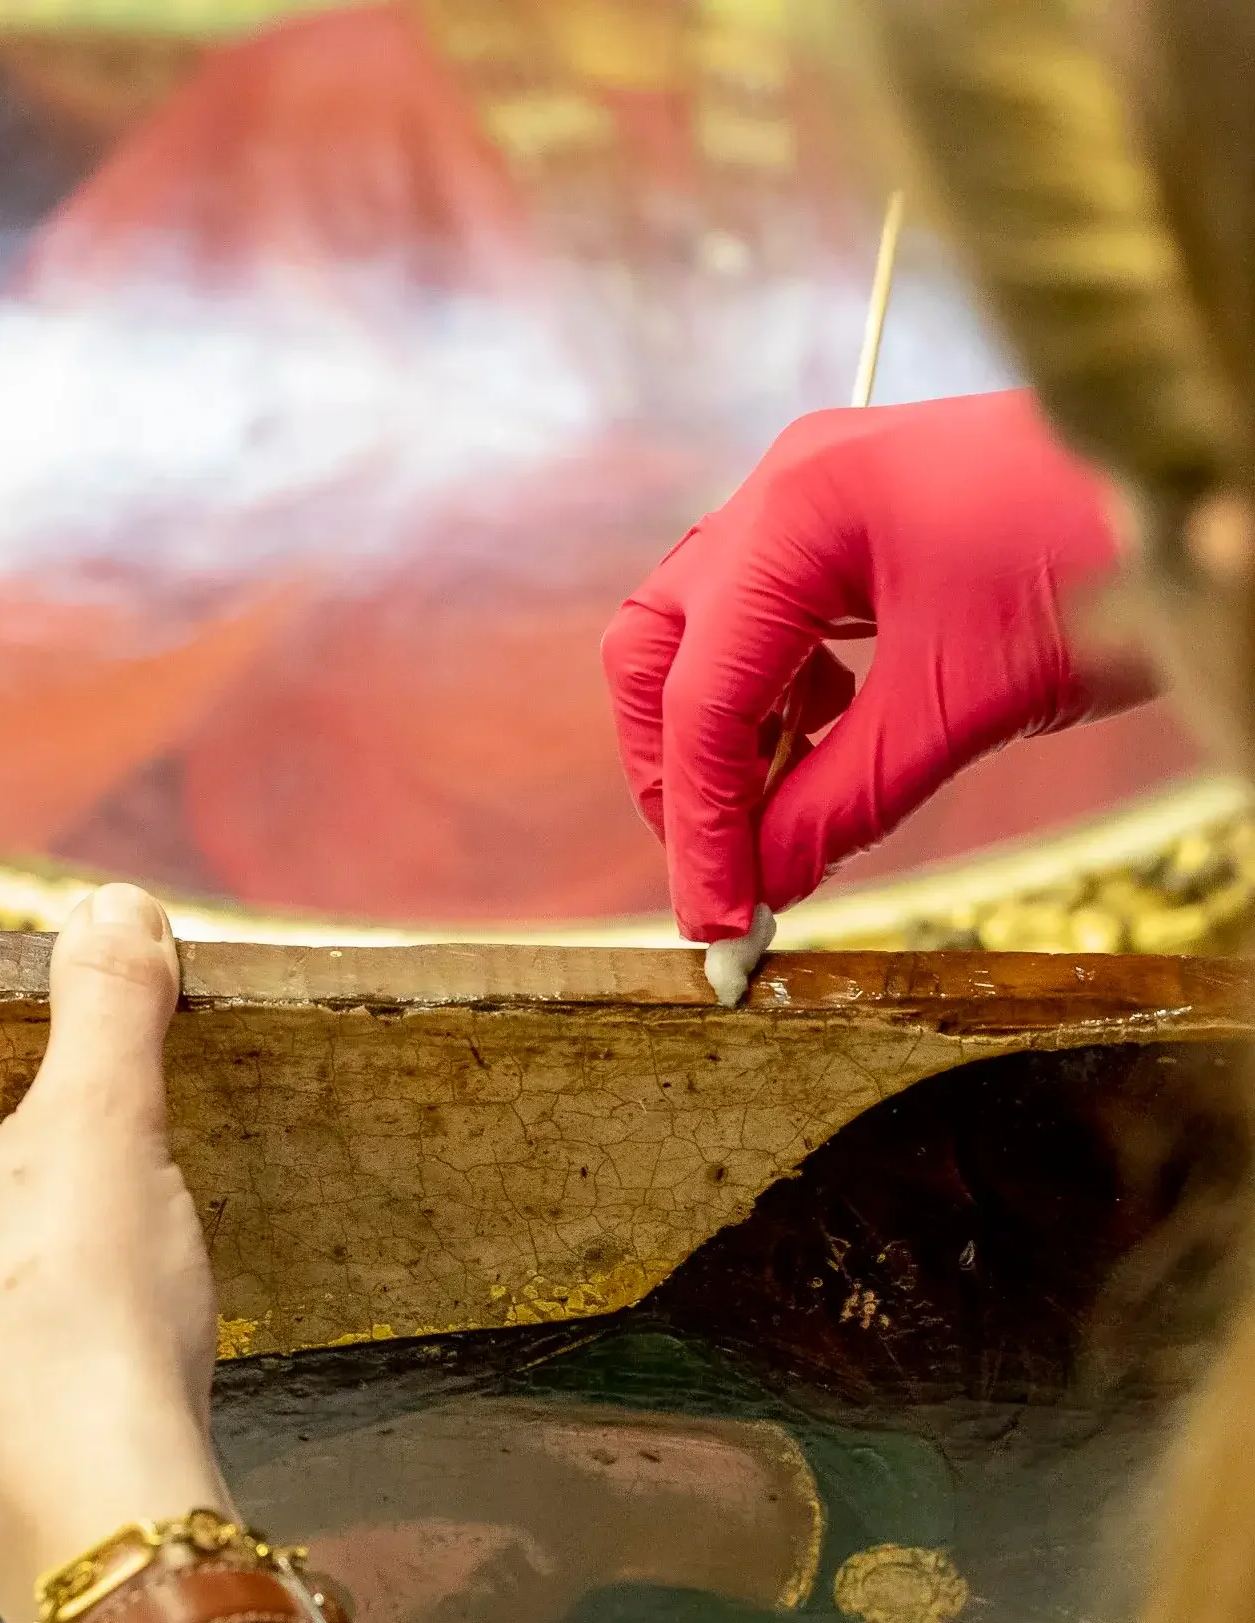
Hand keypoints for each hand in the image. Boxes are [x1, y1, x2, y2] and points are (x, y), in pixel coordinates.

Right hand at [602, 390, 1151, 943]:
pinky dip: (770, 699)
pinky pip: (761, 621)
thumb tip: (764, 884)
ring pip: (697, 634)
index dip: (700, 824)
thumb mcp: (962, 705)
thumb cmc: (1098, 559)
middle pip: (658, 650)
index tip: (718, 919)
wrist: (1187, 481)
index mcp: (797, 514)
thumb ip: (845, 800)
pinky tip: (817, 744)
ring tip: (773, 816)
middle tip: (720, 864)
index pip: (702, 696)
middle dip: (674, 768)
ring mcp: (808, 498)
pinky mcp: (843, 521)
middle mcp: (781, 492)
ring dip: (720, 736)